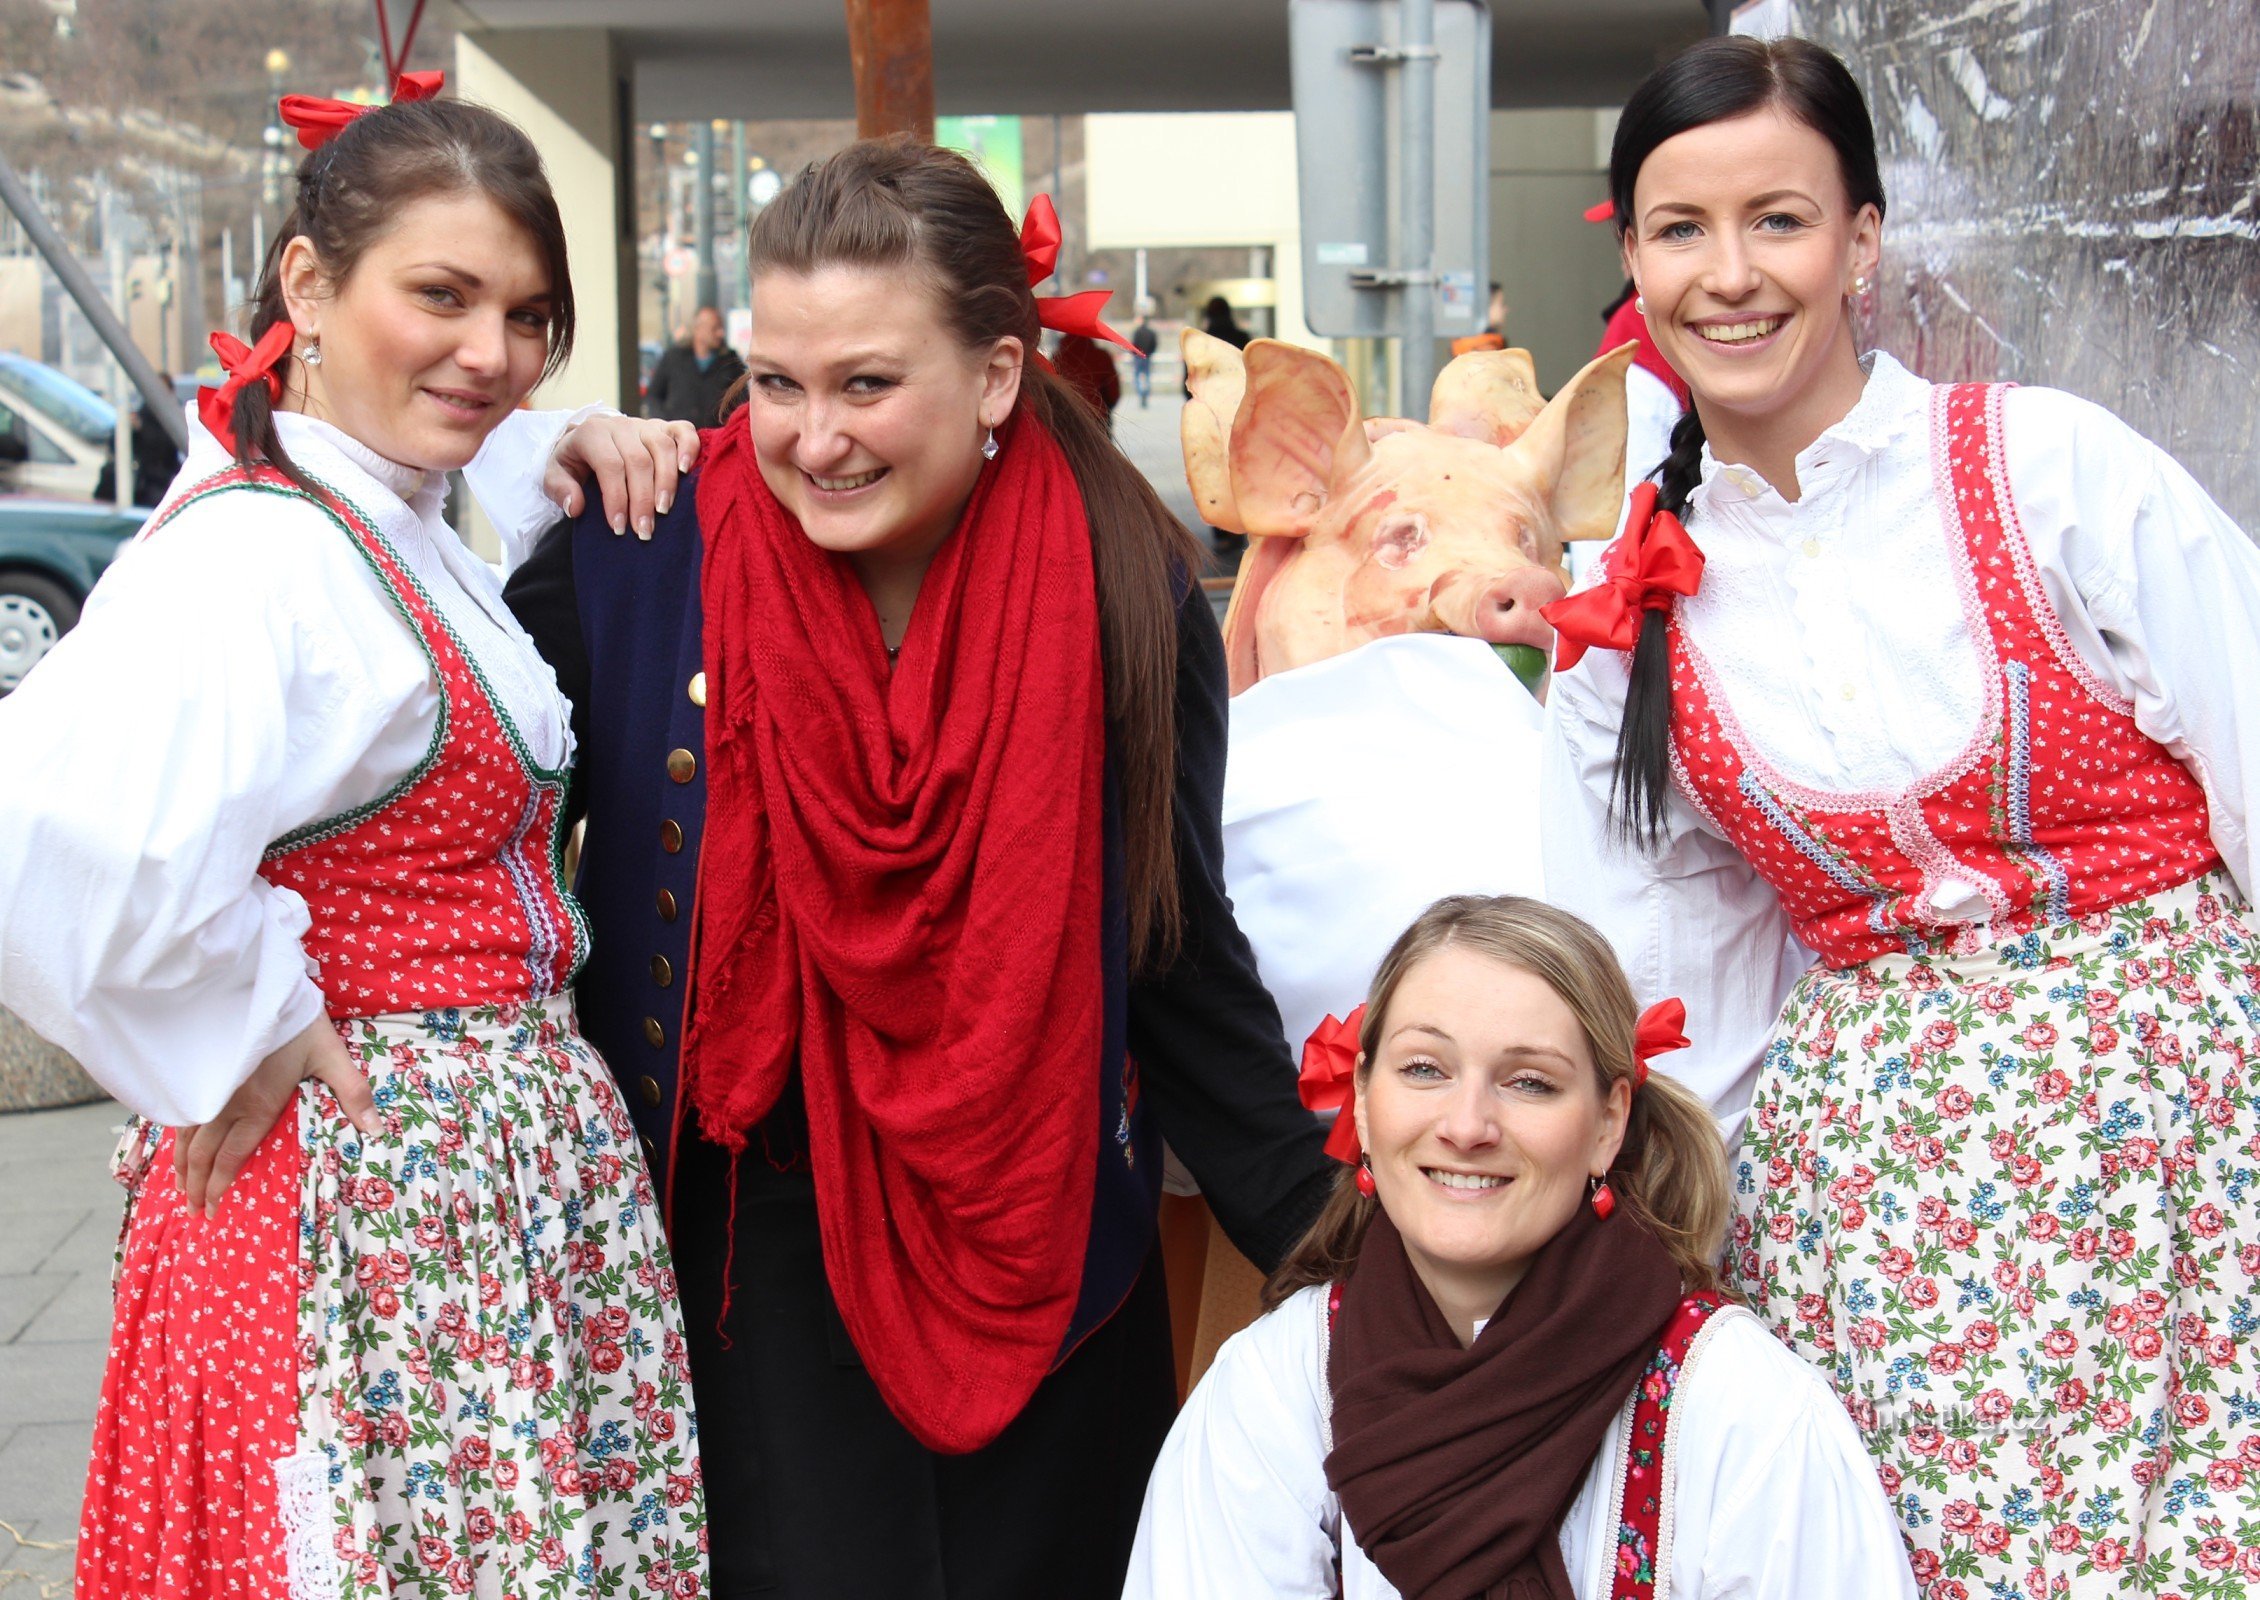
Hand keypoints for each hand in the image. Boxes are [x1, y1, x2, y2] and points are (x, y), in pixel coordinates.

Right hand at [172, 1014, 377, 1216]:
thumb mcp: (332, 1055)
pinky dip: (174, 1138)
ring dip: (179, 1167)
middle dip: (195, 1186)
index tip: (213, 1209)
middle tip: (193, 1211)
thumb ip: (354, 1094)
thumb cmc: (298, 1023)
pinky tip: (175, 1148)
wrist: (258, 987)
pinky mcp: (197, 1072)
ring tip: (179, 1190)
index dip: (219, 1186)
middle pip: (201, 1154)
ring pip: (185, 1136)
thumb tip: (377, 1131)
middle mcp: (225, 1102)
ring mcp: (207, 1087)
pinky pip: (179, 1113)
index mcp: (258, 1105)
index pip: (231, 1156)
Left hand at [544, 414, 700, 538]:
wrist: (588, 438)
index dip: (616, 498)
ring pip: (662, 447)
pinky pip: (683, 431)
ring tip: (664, 511)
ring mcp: (645, 424)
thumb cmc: (574, 461)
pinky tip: (687, 472)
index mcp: (591, 433)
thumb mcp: (555, 474)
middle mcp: (621, 425)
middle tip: (644, 531)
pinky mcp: (664, 426)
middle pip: (638, 460)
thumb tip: (576, 506)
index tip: (619, 528)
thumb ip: (559, 489)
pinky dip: (689, 449)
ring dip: (667, 482)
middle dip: (642, 499)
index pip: (609, 465)